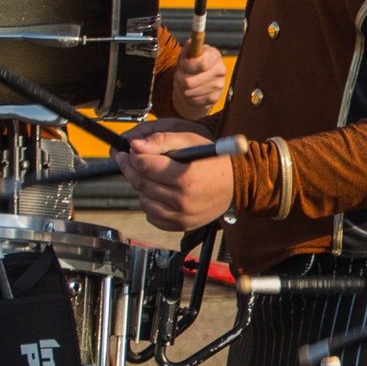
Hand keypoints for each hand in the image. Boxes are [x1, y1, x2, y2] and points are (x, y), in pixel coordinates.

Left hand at [120, 122, 234, 232]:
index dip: (133, 155)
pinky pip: (153, 217)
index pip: (144, 165)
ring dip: (142, 188)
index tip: (131, 150)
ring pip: (143, 201)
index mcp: (184, 177)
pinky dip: (152, 205)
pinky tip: (160, 194)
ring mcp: (181, 216)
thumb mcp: (191, 141)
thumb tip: (135, 145)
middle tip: (129, 160)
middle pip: (141, 183)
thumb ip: (162, 140)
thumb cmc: (215, 161)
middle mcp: (182, 200)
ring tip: (151, 178)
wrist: (238, 184)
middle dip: (131, 169)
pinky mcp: (181, 225)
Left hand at [170, 46, 226, 118]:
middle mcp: (220, 70)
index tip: (183, 63)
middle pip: (189, 81)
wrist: (202, 81)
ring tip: (185, 82)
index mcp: (215, 55)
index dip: (186, 65)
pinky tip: (191, 90)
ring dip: (182, 87)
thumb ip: (188, 48)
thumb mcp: (188, 53)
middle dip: (179, 78)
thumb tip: (190, 43)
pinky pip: (191, 100)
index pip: (201, 64)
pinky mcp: (214, 98)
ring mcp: (219, 86)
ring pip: (188, 92)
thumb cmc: (193, 64)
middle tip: (180, 74)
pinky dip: (187, 96)